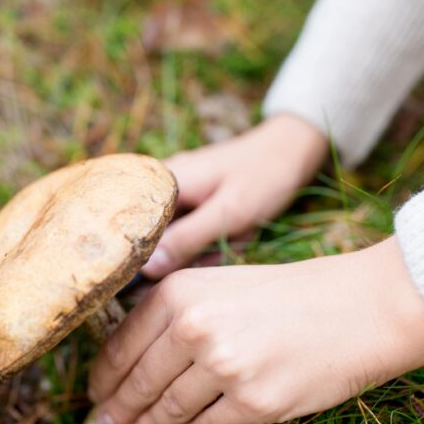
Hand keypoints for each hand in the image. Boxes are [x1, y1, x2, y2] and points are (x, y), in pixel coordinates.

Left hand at [90, 237, 423, 423]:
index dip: (103, 377)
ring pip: (166, 411)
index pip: (121, 346)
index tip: (95, 394)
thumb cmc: (291, 294)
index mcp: (180, 293)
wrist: (361, 307)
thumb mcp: (221, 285)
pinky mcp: (254, 403)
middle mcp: (194, 328)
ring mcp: (224, 368)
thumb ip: (174, 316)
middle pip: (138, 383)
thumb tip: (127, 364)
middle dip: (117, 410)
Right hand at [142, 114, 327, 278]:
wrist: (294, 151)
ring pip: (176, 243)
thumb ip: (187, 239)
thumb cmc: (264, 175)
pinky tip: (239, 234)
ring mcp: (179, 198)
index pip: (130, 223)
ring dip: (207, 249)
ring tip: (240, 234)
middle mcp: (162, 188)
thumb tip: (147, 269)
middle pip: (153, 238)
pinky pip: (194, 238)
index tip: (164, 273)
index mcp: (162, 181)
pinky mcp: (194, 207)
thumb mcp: (230, 211)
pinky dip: (215, 243)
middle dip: (189, 253)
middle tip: (226, 244)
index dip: (141, 253)